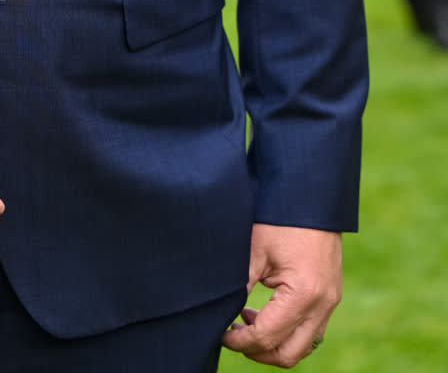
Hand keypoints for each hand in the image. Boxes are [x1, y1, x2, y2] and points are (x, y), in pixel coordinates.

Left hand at [222, 225, 341, 365]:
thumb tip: (221, 313)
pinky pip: (310, 330)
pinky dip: (287, 331)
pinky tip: (264, 312)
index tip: (221, 333)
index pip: (268, 337)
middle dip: (257, 352)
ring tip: (246, 320)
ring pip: (302, 346)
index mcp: (303, 295)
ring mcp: (330, 303)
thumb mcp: (254, 251)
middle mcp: (322, 305)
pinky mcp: (330, 296)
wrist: (311, 196)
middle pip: (288, 354)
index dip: (240, 341)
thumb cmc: (280, 219)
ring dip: (273, 343)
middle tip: (232, 335)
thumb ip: (241, 286)